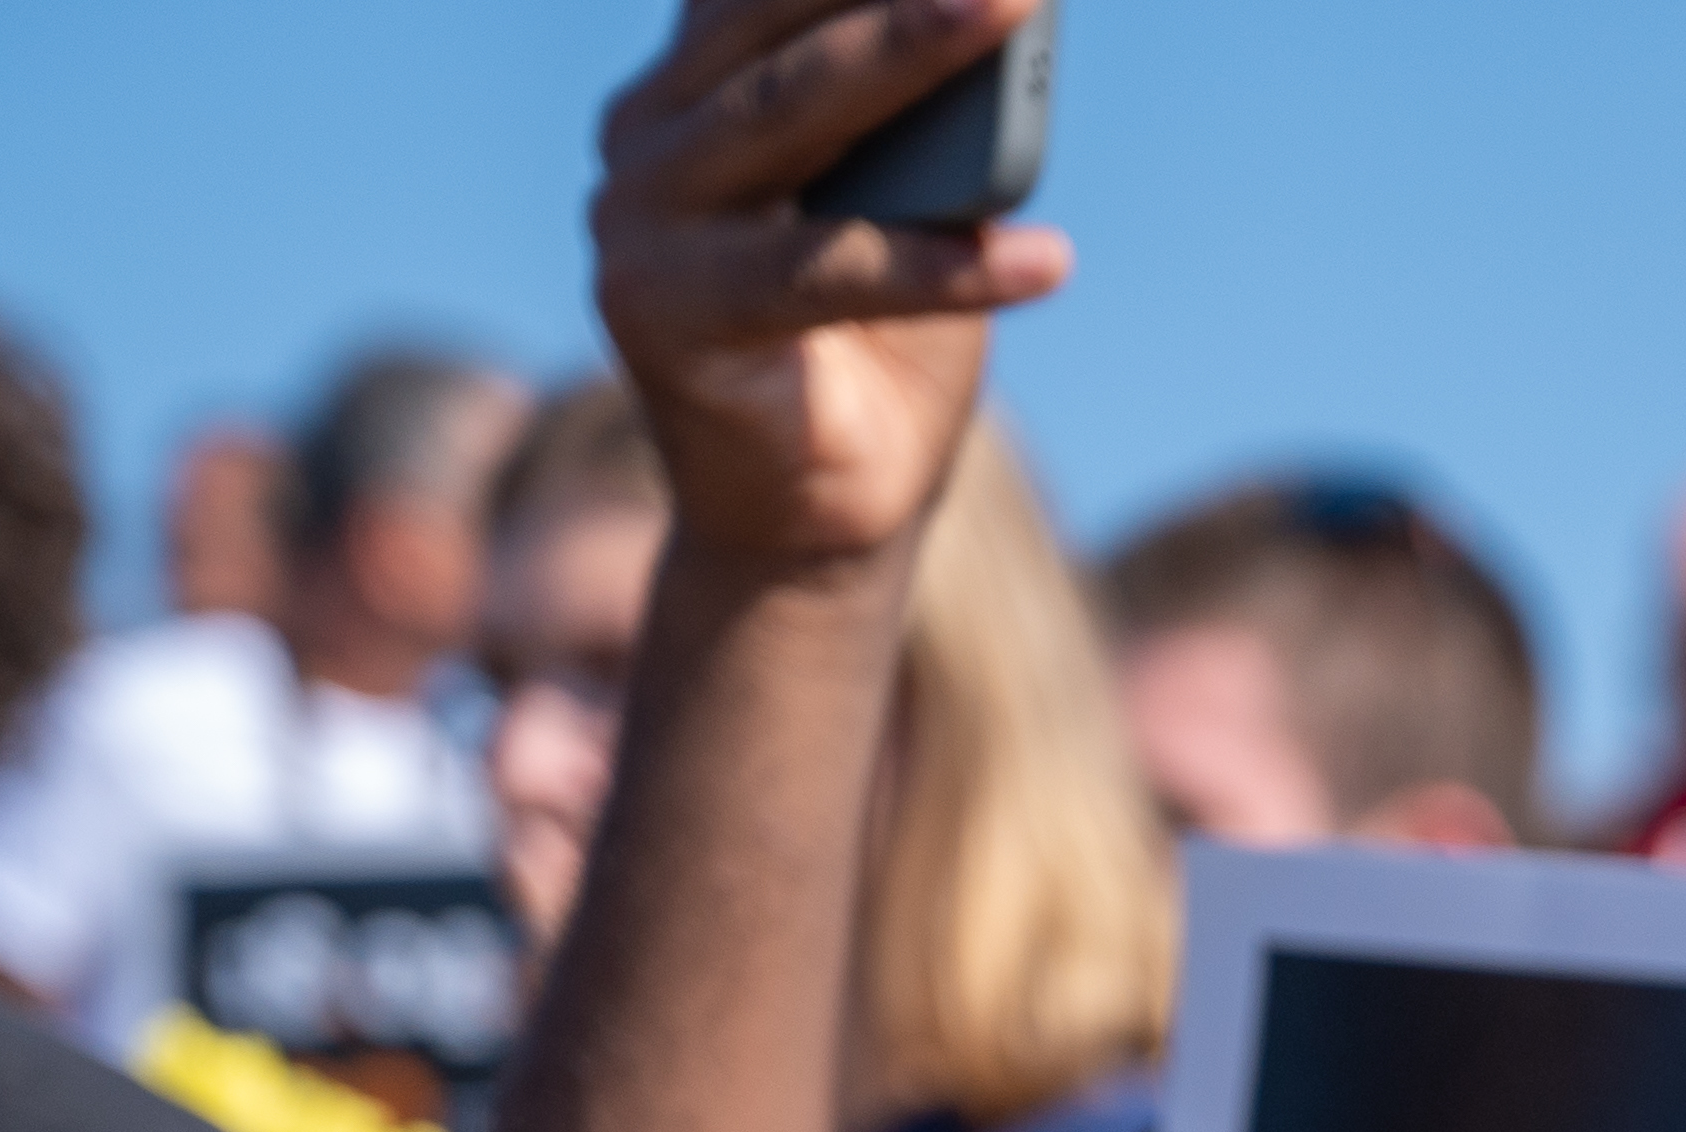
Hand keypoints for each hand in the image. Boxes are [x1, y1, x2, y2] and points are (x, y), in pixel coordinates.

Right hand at [590, 0, 1070, 568]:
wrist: (819, 525)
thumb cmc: (881, 349)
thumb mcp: (917, 203)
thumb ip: (935, 116)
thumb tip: (1011, 6)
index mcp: (693, 87)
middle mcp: (645, 133)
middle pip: (779, 18)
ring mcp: (638, 221)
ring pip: (793, 115)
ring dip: (914, 55)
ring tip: (1018, 6)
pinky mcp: (665, 314)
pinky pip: (824, 269)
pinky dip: (944, 265)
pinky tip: (1048, 256)